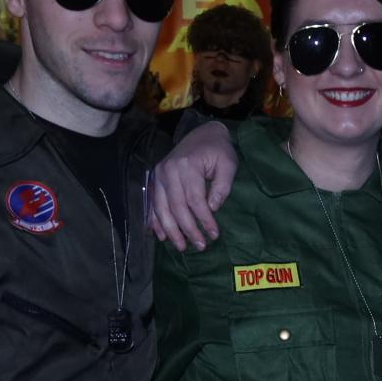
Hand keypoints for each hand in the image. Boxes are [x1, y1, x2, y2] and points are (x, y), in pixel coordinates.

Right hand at [147, 123, 236, 250]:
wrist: (203, 134)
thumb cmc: (218, 150)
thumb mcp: (228, 164)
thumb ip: (222, 186)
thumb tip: (212, 208)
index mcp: (187, 165)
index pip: (195, 199)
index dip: (204, 220)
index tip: (214, 234)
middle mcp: (169, 170)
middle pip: (176, 207)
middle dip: (188, 229)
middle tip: (200, 246)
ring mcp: (159, 175)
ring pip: (162, 208)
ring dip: (171, 230)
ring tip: (181, 247)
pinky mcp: (156, 179)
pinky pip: (153, 204)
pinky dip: (155, 221)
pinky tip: (161, 236)